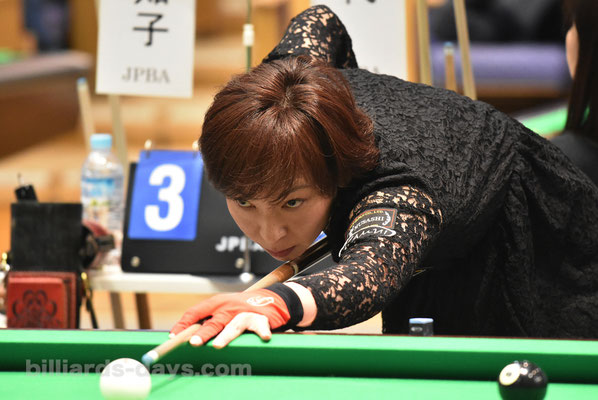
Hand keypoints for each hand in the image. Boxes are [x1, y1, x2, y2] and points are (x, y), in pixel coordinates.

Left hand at [170, 289, 290, 347]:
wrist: (269, 299)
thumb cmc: (240, 309)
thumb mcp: (222, 310)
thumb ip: (208, 320)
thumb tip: (184, 336)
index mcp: (216, 303)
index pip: (195, 312)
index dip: (183, 324)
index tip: (173, 337)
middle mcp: (229, 307)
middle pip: (214, 321)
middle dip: (204, 332)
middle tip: (194, 343)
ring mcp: (245, 313)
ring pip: (234, 325)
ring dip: (226, 335)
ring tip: (217, 345)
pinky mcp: (261, 319)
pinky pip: (260, 326)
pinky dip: (262, 332)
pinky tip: (264, 337)